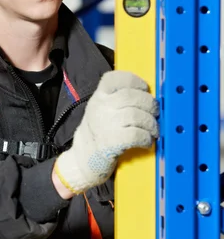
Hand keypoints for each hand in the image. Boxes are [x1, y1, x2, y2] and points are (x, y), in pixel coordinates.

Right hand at [53, 71, 158, 195]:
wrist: (82, 160)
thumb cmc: (98, 133)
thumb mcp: (102, 110)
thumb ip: (118, 99)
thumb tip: (148, 96)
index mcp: (99, 97)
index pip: (114, 78)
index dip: (134, 81)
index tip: (144, 89)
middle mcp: (100, 108)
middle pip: (131, 96)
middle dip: (150, 104)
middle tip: (155, 113)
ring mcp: (104, 125)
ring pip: (137, 116)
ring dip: (151, 124)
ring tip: (153, 130)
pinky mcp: (110, 143)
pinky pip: (136, 134)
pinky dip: (146, 138)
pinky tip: (146, 141)